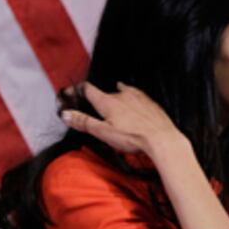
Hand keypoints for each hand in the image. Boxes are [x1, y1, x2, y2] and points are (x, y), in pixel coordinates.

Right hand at [61, 82, 186, 156]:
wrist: (162, 138)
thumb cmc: (133, 137)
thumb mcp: (103, 132)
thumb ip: (84, 122)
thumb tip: (66, 114)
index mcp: (108, 102)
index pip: (89, 89)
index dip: (77, 90)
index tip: (71, 92)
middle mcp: (122, 95)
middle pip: (105, 94)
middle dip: (99, 100)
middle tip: (96, 109)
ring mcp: (138, 97)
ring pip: (122, 92)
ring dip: (116, 96)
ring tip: (112, 100)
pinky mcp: (150, 102)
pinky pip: (137, 95)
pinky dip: (131, 96)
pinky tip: (132, 97)